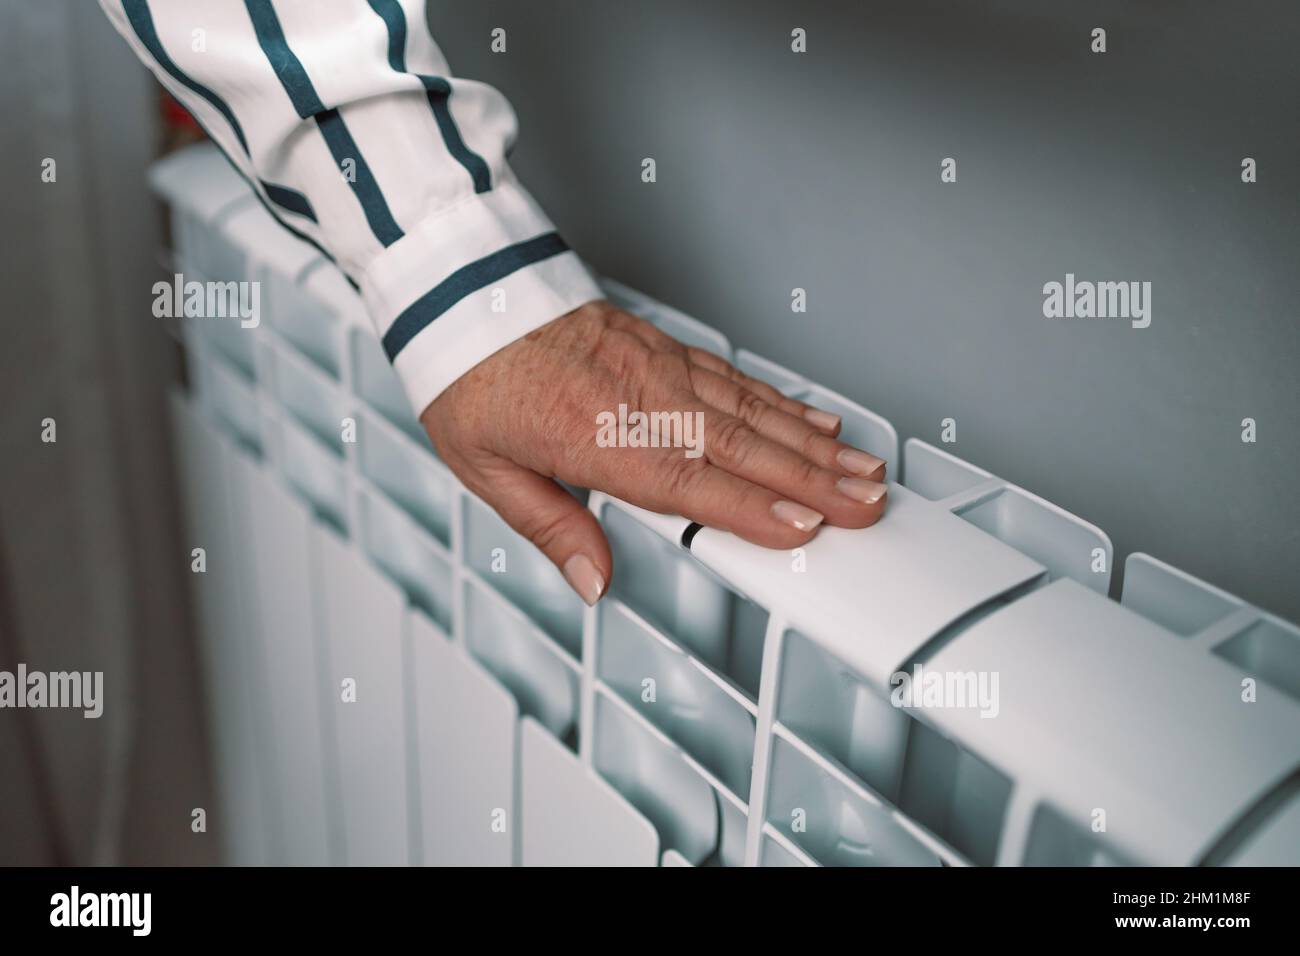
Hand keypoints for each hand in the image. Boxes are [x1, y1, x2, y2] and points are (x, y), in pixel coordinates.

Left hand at [421, 300, 887, 604]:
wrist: (466, 292)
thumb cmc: (472, 378)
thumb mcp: (485, 468)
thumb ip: (549, 527)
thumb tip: (593, 581)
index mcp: (594, 436)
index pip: (688, 481)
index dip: (753, 507)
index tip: (808, 525)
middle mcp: (638, 398)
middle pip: (740, 446)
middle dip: (812, 480)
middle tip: (868, 504)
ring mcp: (658, 367)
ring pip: (751, 410)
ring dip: (812, 444)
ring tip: (863, 468)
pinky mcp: (664, 347)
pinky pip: (734, 378)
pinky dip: (780, 402)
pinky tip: (813, 420)